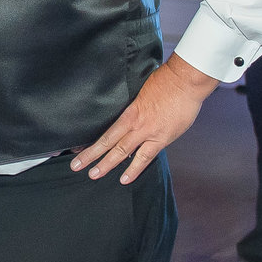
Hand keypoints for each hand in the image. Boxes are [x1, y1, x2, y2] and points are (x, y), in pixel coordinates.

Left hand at [72, 56, 215, 183]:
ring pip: (123, 152)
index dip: (92, 142)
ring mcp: (148, 133)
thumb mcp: (143, 91)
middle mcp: (135, 124)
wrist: (186, 82)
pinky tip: (125, 179)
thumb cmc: (166, 82)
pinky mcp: (162, 139)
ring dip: (108, 164)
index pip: (106, 132)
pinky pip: (145, 157)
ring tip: (94, 175)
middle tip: (76, 167)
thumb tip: (127, 115)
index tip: (78, 150)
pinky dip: (134, 169)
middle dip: (92, 156)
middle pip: (109, 143)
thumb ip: (134, 107)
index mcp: (129, 112)